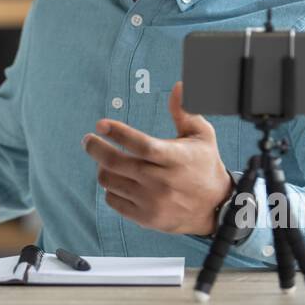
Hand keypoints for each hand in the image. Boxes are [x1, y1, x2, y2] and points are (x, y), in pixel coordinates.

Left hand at [82, 82, 232, 235]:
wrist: (215, 207)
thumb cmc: (205, 165)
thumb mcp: (202, 135)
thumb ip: (186, 111)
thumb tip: (179, 86)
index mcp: (175, 159)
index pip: (140, 144)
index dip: (118, 133)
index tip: (101, 124)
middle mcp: (162, 182)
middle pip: (116, 163)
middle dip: (96, 148)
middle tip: (89, 140)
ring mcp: (152, 202)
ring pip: (110, 182)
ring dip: (103, 168)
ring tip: (106, 161)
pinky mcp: (146, 218)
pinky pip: (113, 201)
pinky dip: (110, 188)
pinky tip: (118, 180)